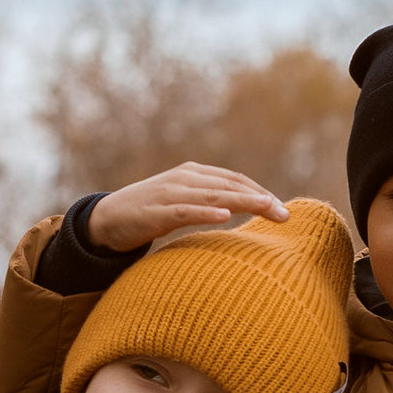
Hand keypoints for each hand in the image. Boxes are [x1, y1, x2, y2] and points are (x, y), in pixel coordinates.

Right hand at [89, 161, 288, 251]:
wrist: (107, 219)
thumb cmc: (149, 212)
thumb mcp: (183, 201)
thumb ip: (208, 201)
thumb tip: (239, 210)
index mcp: (194, 173)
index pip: (235, 180)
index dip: (260, 192)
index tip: (282, 209)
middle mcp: (185, 178)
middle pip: (230, 185)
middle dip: (260, 199)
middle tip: (285, 215)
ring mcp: (170, 193)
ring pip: (213, 195)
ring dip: (243, 202)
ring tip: (267, 208)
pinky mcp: (157, 211)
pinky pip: (185, 210)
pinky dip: (205, 212)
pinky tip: (224, 215)